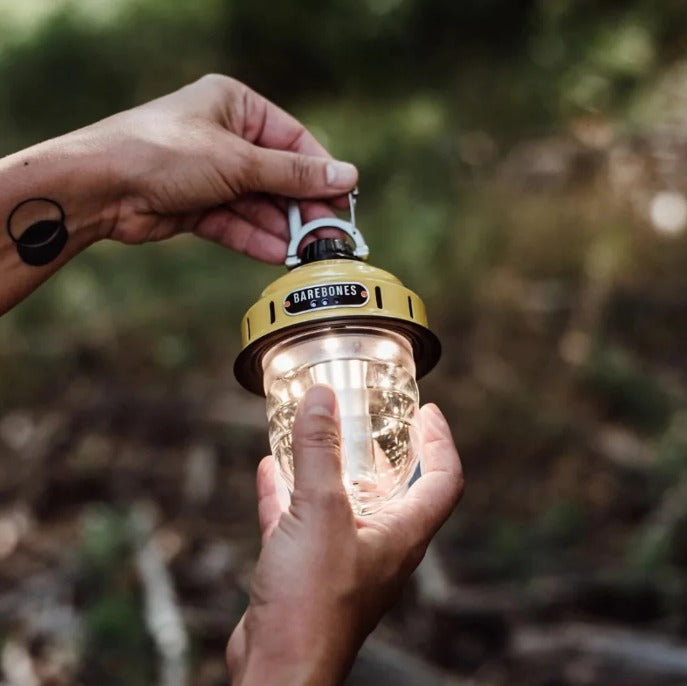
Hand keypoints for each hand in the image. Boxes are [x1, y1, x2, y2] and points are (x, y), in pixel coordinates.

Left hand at [90, 74, 357, 261]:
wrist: (100, 187)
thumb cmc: (165, 153)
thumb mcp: (239, 161)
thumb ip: (294, 174)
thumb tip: (347, 176)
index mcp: (236, 106)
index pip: (293, 140)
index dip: (320, 171)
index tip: (344, 198)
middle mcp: (226, 137)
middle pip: (277, 176)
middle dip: (300, 207)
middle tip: (327, 234)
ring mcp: (211, 174)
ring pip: (258, 204)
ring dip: (281, 229)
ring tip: (307, 252)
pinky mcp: (198, 206)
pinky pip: (236, 223)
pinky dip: (256, 239)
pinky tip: (279, 255)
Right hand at [226, 385, 462, 685]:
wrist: (277, 669)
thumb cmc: (313, 604)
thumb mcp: (319, 511)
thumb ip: (320, 451)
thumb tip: (322, 398)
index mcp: (401, 534)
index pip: (443, 480)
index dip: (441, 442)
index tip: (429, 412)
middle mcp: (378, 546)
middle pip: (396, 489)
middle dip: (387, 450)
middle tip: (374, 419)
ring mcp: (341, 560)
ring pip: (344, 503)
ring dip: (334, 469)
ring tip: (321, 434)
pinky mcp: (306, 572)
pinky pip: (301, 520)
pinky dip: (289, 492)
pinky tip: (270, 470)